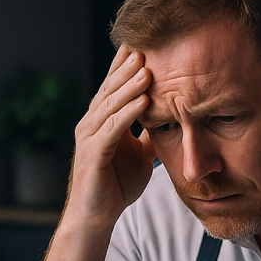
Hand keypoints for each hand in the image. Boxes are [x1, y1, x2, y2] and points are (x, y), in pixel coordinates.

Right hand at [65, 46, 156, 228]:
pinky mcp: (92, 153)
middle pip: (111, 88)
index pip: (115, 86)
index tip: (146, 43)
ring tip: (148, 67)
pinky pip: (112, 128)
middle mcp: (91, 123)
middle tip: (146, 43)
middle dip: (128, 66)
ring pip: (110, 104)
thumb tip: (171, 118)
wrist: (97, 217)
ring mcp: (89, 137)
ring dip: (129, 85)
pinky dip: (128, 113)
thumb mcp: (141, 155)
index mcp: (102, 120)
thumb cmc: (117, 186)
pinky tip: (143, 100)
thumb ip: (150, 134)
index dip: (128, 65)